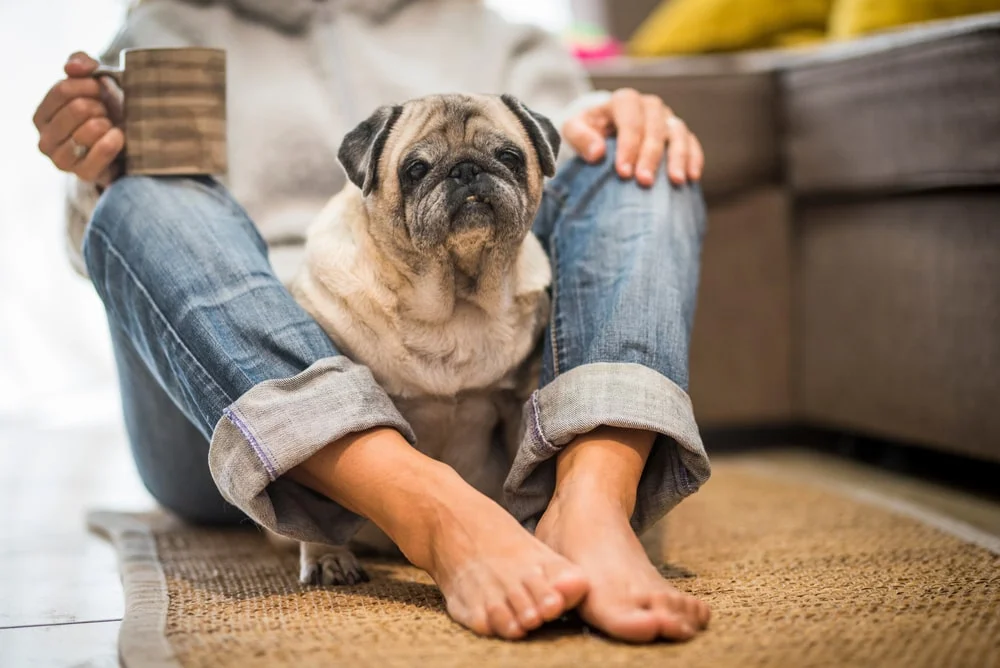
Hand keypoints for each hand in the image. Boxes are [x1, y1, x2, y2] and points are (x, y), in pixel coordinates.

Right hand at [33, 52, 124, 185]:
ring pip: (87, 130)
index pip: (63, 90)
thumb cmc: (108, 110)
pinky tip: (119, 136)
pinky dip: (113, 141)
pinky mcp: (83, 175)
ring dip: (107, 124)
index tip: (102, 87)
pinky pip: (99, 153)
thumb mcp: (95, 80)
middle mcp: (45, 140)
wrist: (131, 143)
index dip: (89, 85)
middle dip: (100, 106)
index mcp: (41, 116)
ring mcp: (62, 161)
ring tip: (111, 126)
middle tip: (107, 111)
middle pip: (77, 109)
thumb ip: (81, 63)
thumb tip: (72, 68)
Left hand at [563, 88, 703, 187]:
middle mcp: (649, 106)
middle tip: (644, 182)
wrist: (603, 131)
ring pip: (678, 132)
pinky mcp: (677, 132)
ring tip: (676, 181)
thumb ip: (580, 137)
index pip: (630, 120)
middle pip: (655, 127)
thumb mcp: (574, 130)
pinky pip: (691, 142)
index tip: (623, 172)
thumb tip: (598, 153)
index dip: (628, 146)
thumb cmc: (588, 131)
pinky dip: (694, 158)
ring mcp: (666, 118)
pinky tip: (692, 177)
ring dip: (678, 157)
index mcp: (624, 101)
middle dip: (651, 156)